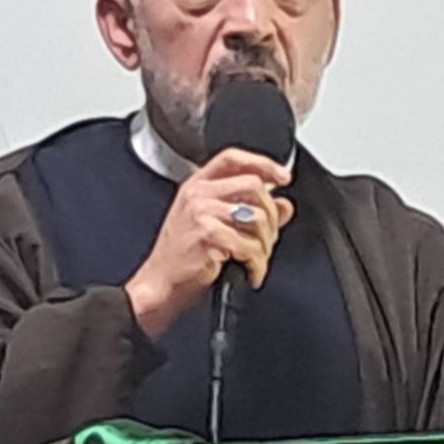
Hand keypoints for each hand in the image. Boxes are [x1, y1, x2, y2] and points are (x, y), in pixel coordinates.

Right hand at [124, 149, 295, 337]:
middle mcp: (198, 193)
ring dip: (265, 244)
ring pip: (257, 217)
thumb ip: (251, 209)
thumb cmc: (182, 258)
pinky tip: (250, 271)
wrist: (160, 284)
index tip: (283, 177)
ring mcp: (201, 211)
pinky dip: (257, 263)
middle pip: (254, 186)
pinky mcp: (207, 234)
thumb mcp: (215, 225)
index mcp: (198, 185)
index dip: (263, 163)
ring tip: (257, 259)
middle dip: (271, 216)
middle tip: (268, 239)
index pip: (233, 159)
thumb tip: (284, 205)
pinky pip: (249, 244)